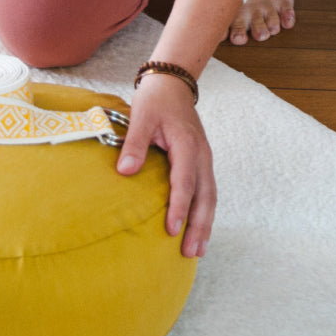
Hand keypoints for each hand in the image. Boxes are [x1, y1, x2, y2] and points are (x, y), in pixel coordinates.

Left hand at [116, 71, 215, 258]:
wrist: (173, 82)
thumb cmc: (156, 99)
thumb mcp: (140, 116)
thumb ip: (134, 143)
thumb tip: (125, 171)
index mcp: (187, 144)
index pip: (184, 181)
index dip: (179, 207)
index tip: (172, 230)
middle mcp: (201, 154)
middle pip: (205, 195)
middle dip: (199, 225)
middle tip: (190, 252)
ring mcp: (205, 158)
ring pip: (210, 196)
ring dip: (206, 223)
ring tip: (198, 250)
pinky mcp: (202, 161)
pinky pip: (207, 190)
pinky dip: (205, 212)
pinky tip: (199, 228)